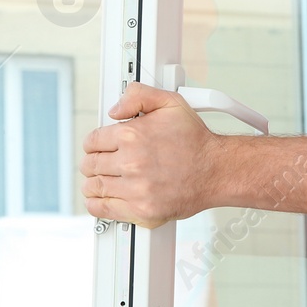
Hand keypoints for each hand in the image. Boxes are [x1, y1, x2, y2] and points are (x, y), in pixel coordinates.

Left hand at [80, 82, 221, 228]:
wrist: (216, 170)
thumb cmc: (195, 140)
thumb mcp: (170, 102)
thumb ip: (138, 95)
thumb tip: (115, 109)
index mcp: (132, 135)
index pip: (93, 141)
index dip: (93, 143)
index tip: (96, 146)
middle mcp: (131, 162)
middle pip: (91, 164)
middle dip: (92, 162)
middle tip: (97, 163)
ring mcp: (135, 189)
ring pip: (94, 187)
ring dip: (92, 183)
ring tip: (98, 180)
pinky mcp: (141, 210)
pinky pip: (104, 209)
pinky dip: (96, 205)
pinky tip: (98, 199)